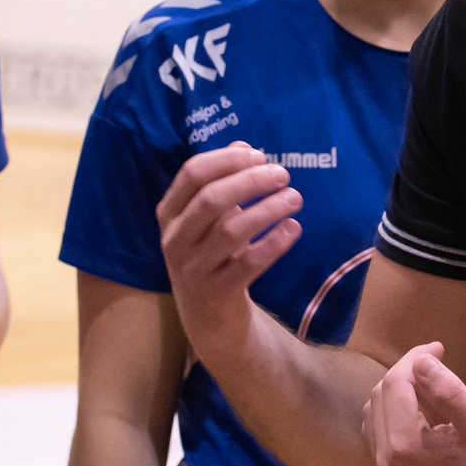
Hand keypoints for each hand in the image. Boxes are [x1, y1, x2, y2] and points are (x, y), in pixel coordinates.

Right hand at [155, 143, 303, 365]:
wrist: (210, 318)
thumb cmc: (213, 254)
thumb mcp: (213, 217)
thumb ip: (226, 180)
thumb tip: (245, 147)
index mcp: (170, 213)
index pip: (192, 173)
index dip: (228, 160)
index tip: (259, 155)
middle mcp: (174, 240)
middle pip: (211, 199)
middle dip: (251, 181)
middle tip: (283, 174)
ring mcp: (192, 269)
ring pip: (231, 231)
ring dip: (268, 209)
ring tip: (295, 198)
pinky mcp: (215, 294)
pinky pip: (248, 264)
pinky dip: (274, 243)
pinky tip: (293, 228)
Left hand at [362, 341, 465, 465]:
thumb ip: (449, 392)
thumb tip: (423, 361)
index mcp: (405, 445)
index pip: (395, 383)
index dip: (414, 358)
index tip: (439, 347)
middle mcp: (386, 458)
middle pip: (381, 393)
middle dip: (406, 371)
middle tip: (437, 359)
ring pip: (375, 410)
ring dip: (397, 389)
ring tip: (430, 382)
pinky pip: (377, 430)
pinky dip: (392, 410)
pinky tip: (418, 407)